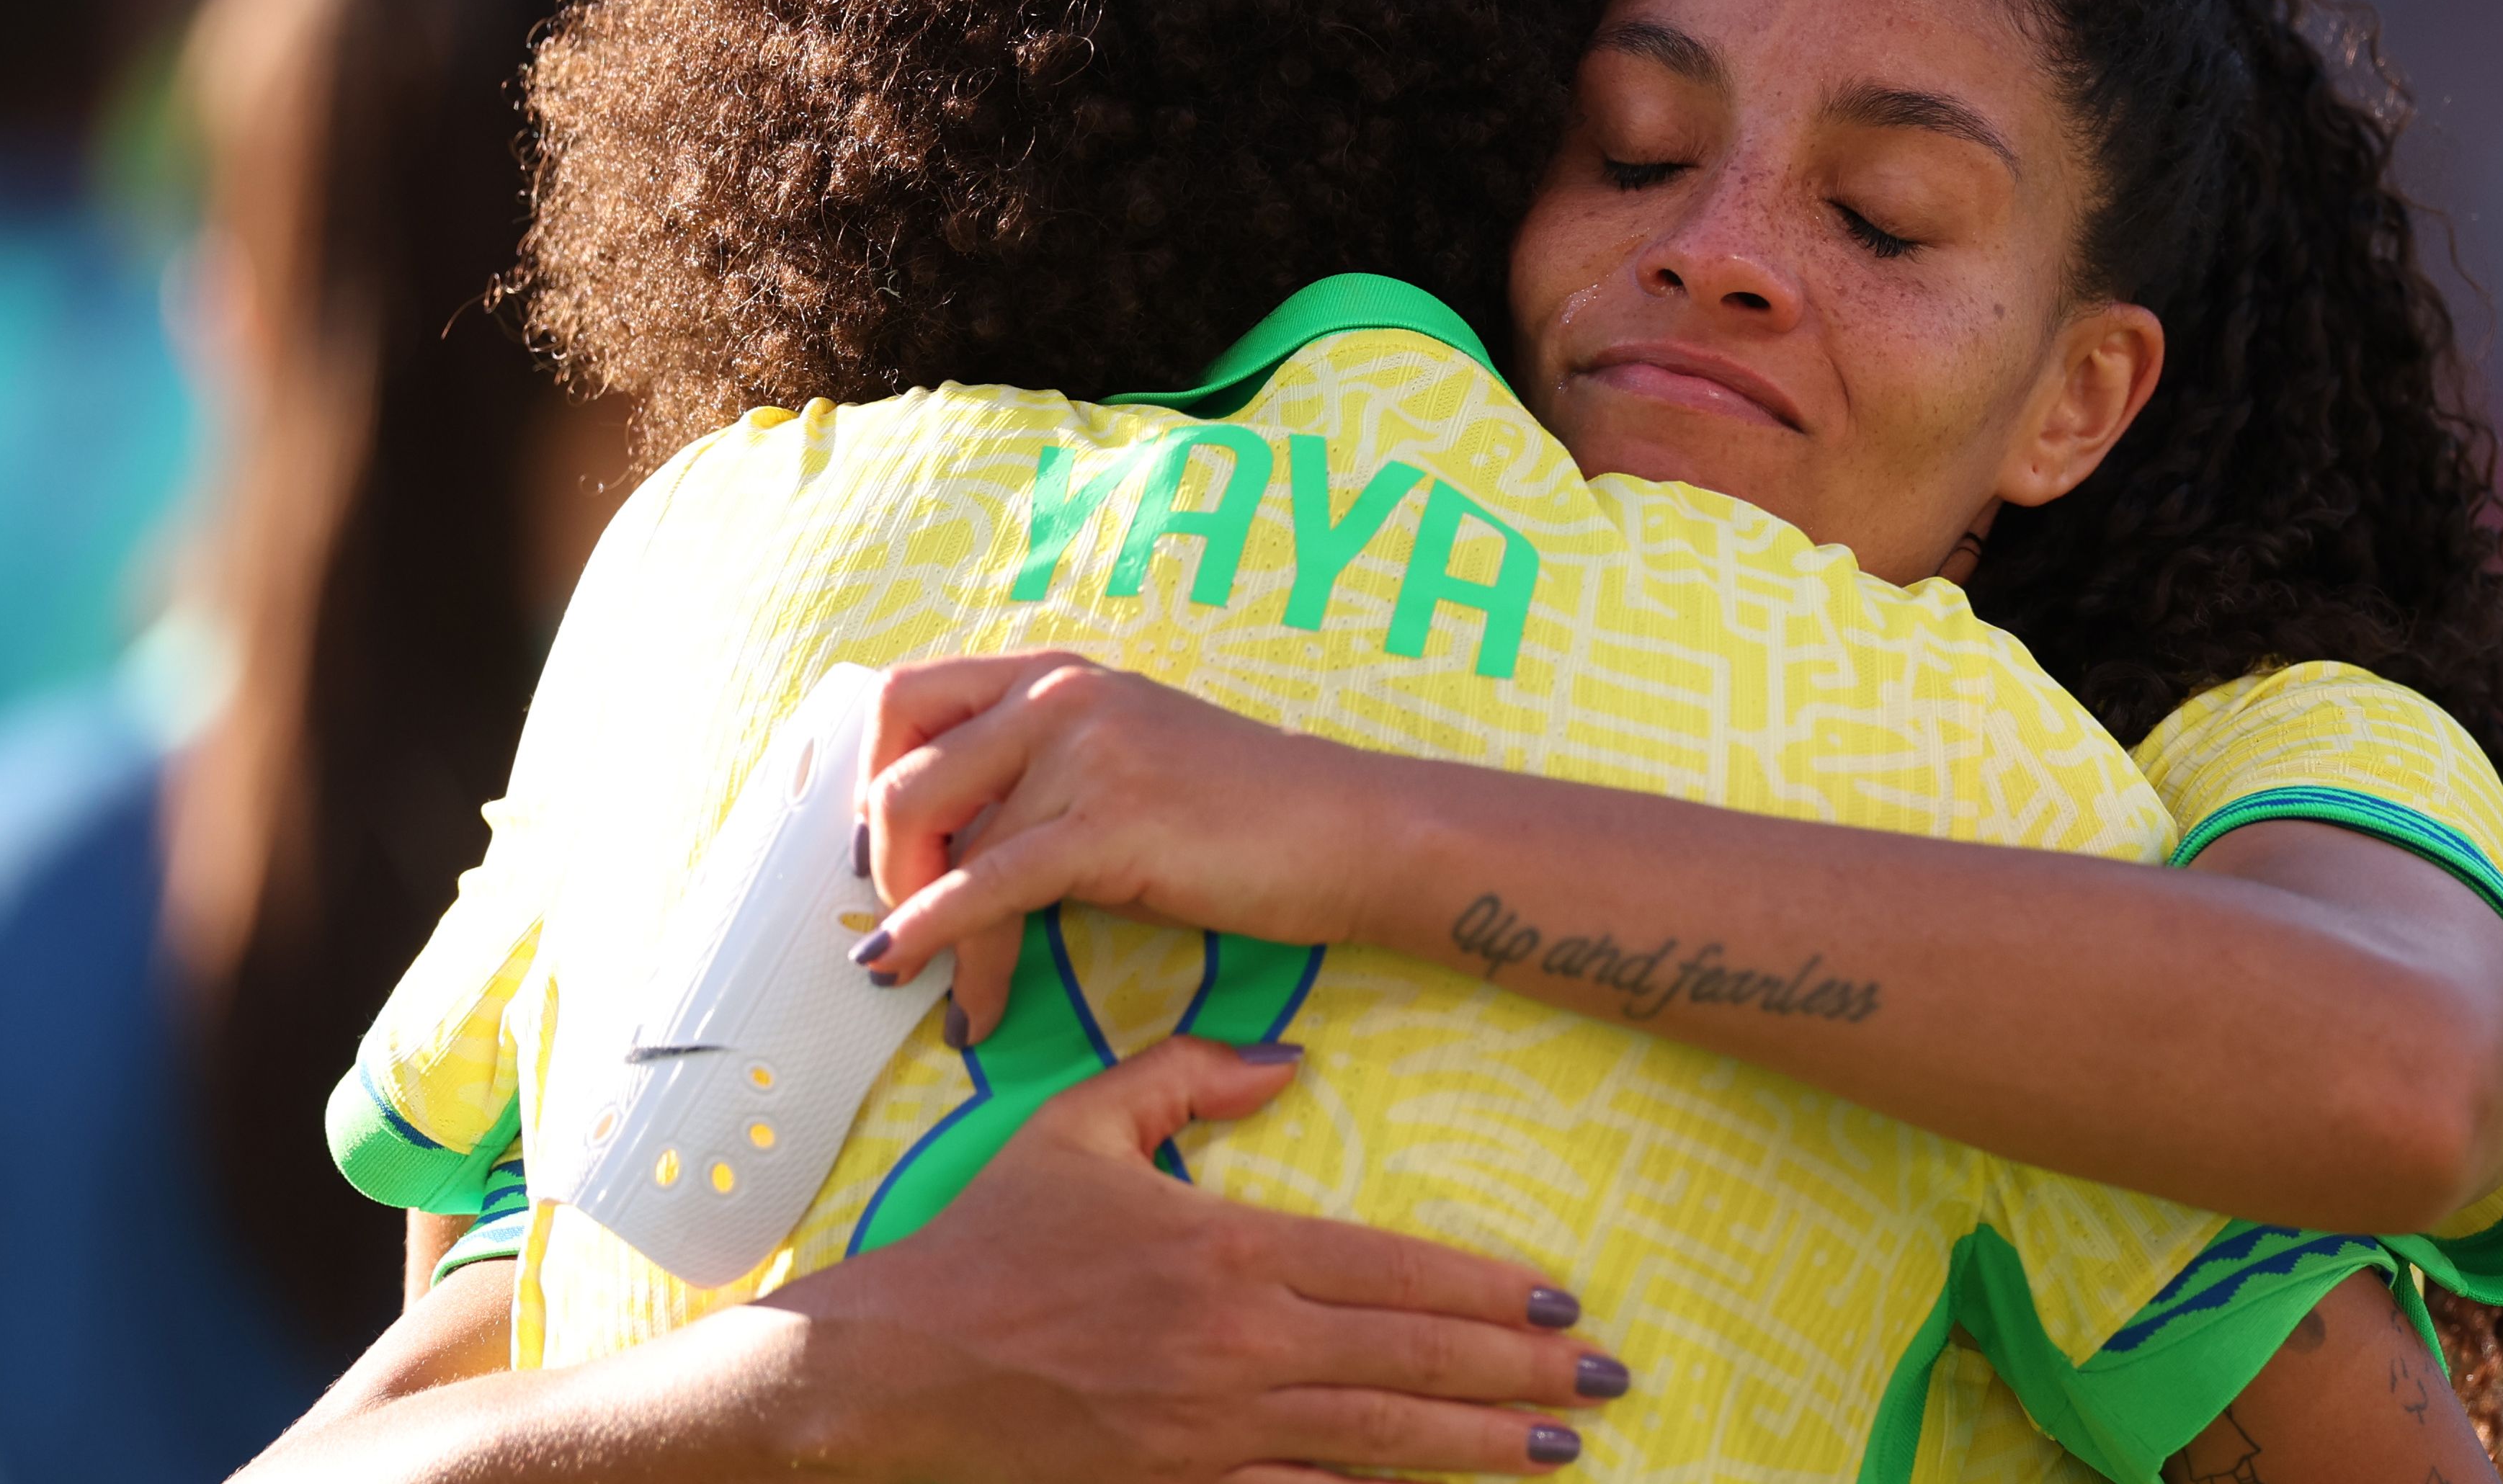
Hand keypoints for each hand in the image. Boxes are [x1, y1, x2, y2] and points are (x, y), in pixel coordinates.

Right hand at [760, 1034, 1624, 1480]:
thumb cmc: (988, 1241)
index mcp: (1225, 1250)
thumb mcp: (1080, 1123)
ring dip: (1480, 1443)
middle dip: (1522, 1370)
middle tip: (1609, 1378)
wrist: (893, 1367)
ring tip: (1561, 1446)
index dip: (1489, 1289)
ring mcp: (1212, 1430)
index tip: (1566, 1298)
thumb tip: (1291, 1057)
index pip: (1393, 1269)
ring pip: (1379, 1437)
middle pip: (1411, 1358)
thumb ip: (1187, 1076)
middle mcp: (1237, 1344)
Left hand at [852, 652, 1393, 1036]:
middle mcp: (1059, 694)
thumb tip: (950, 847)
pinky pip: (991, 887)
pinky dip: (946, 941)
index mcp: (1056, 675)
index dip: (870, 778)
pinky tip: (948, 989)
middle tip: (902, 922)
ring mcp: (1086, 751)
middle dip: (884, 862)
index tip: (885, 852)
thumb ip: (1041, 776)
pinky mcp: (1111, 823)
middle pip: (901, 768)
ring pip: (945, 841)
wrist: (1351, 831)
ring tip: (938, 985)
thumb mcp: (1124, 762)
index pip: (906, 696)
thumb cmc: (1244, 815)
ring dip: (924, 927)